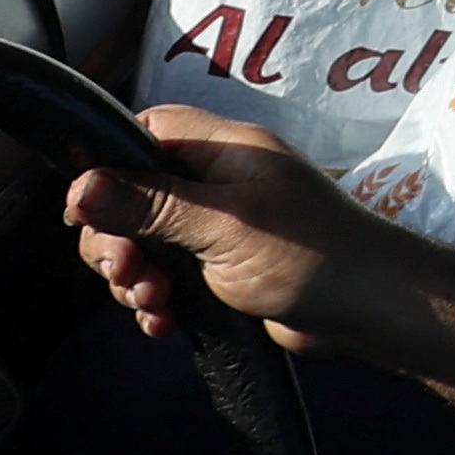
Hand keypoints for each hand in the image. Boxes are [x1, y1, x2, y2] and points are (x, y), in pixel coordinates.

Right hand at [63, 105, 401, 353]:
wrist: (370, 312)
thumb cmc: (314, 255)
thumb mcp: (224, 226)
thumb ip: (154, 205)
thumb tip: (84, 187)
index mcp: (226, 150)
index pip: (148, 132)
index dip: (109, 167)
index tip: (87, 211)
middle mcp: (221, 181)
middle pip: (135, 195)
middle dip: (116, 238)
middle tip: (124, 271)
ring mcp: (222, 226)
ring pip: (146, 242)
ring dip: (133, 276)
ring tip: (150, 302)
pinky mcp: (223, 269)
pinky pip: (168, 277)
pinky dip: (155, 300)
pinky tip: (161, 323)